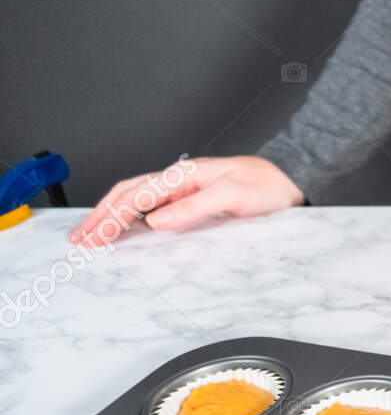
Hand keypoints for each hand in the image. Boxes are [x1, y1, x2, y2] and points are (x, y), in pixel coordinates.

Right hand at [68, 155, 303, 245]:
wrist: (288, 185)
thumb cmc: (265, 188)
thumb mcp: (232, 195)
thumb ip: (194, 206)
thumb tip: (156, 220)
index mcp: (182, 175)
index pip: (135, 196)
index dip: (111, 217)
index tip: (95, 237)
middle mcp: (177, 181)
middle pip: (126, 196)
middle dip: (100, 217)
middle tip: (78, 239)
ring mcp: (181, 190)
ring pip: (133, 201)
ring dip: (108, 217)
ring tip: (88, 235)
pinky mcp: (188, 201)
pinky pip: (149, 208)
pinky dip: (128, 218)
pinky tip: (118, 229)